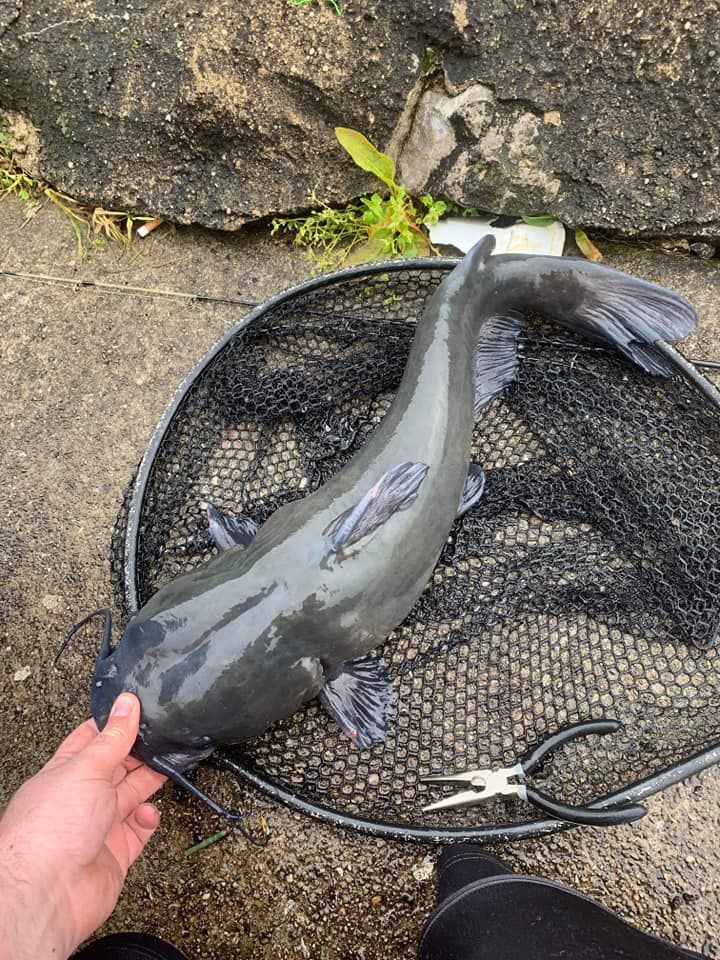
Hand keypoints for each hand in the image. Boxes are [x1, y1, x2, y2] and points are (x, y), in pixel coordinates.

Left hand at [0, 693, 166, 959]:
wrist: (49, 893)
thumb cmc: (51, 828)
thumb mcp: (86, 768)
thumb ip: (113, 737)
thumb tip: (127, 702)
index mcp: (65, 773)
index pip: (91, 741)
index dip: (114, 725)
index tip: (139, 709)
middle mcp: (81, 799)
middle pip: (117, 767)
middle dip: (140, 753)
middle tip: (165, 737)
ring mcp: (98, 827)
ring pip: (131, 796)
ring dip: (150, 782)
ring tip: (169, 766)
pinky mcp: (115, 854)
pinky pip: (139, 831)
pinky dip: (148, 820)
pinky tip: (148, 813)